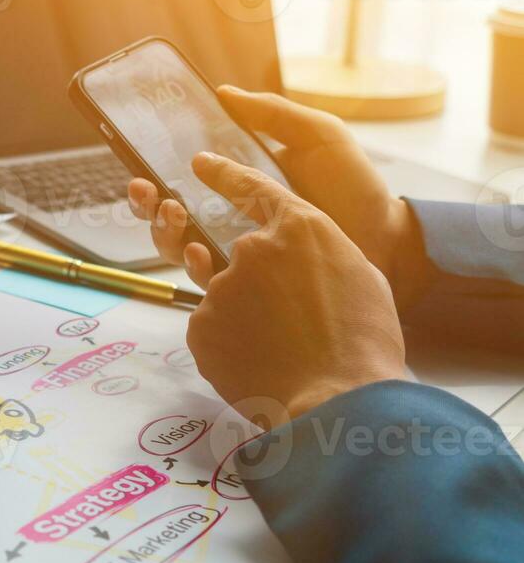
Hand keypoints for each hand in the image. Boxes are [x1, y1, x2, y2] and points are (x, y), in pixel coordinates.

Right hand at [128, 87, 427, 303]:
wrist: (388, 243)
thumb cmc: (355, 188)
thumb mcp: (318, 136)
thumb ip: (273, 114)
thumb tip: (223, 92)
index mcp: (239, 181)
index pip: (184, 176)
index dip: (155, 169)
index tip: (141, 160)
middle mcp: (228, 218)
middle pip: (167, 213)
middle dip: (146, 203)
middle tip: (146, 191)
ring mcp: (235, 252)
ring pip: (176, 246)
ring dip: (163, 230)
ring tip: (174, 214)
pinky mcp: (246, 285)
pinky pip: (205, 280)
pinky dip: (193, 265)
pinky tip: (199, 252)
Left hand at [185, 153, 407, 423]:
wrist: (338, 399)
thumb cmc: (363, 342)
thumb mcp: (360, 276)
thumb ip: (318, 254)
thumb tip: (299, 261)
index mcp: (299, 228)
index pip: (252, 188)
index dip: (226, 175)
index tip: (201, 163)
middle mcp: (250, 249)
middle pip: (244, 259)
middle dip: (263, 288)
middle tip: (295, 324)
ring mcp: (219, 287)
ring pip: (227, 298)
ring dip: (249, 319)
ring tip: (287, 351)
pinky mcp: (199, 326)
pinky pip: (212, 330)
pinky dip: (232, 346)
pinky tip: (262, 365)